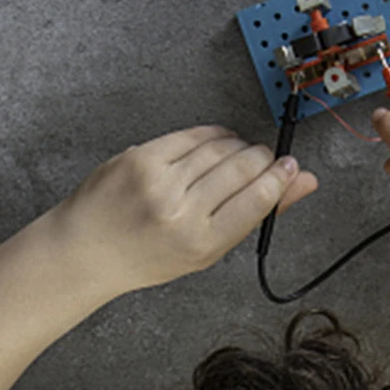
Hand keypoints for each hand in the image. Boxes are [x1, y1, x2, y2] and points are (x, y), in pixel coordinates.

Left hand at [48, 126, 317, 293]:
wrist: (86, 249)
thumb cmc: (149, 255)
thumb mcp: (208, 249)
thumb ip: (257, 214)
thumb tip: (303, 183)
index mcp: (202, 243)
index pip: (258, 199)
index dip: (281, 178)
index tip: (290, 167)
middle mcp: (181, 212)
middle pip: (243, 167)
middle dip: (262, 158)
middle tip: (266, 160)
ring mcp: (159, 182)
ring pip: (221, 147)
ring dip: (239, 146)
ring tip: (239, 155)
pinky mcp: (142, 157)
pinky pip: (193, 135)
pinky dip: (213, 135)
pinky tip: (217, 142)